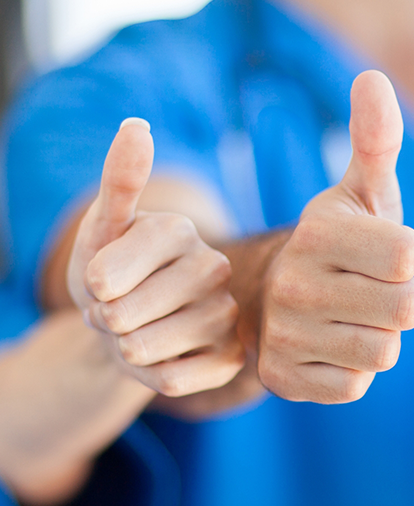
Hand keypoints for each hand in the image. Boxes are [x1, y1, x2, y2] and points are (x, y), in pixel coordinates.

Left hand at [68, 119, 244, 396]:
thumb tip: (137, 125)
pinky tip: (163, 358)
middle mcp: (214, 268)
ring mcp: (228, 315)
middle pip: (125, 315)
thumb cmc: (111, 275)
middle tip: (120, 310)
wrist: (134, 325)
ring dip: (125, 350)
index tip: (102, 282)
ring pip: (145, 349)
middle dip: (106, 321)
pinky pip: (171, 381)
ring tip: (139, 332)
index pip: (107, 275)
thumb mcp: (101, 230)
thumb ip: (118, 181)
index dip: (90, 288)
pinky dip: (151, 377)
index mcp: (180, 231)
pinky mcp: (232, 357)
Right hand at [257, 70, 413, 402]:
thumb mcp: (359, 192)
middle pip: (404, 308)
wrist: (275, 296)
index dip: (404, 257)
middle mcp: (293, 284)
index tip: (378, 253)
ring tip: (350, 319)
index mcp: (317, 232)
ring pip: (383, 351)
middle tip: (367, 290)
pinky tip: (330, 347)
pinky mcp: (282, 378)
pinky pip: (355, 385)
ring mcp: (284, 335)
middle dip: (398, 301)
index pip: (409, 255)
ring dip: (378, 337)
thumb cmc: (338, 245)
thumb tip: (373, 77)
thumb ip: (375, 140)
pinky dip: (352, 370)